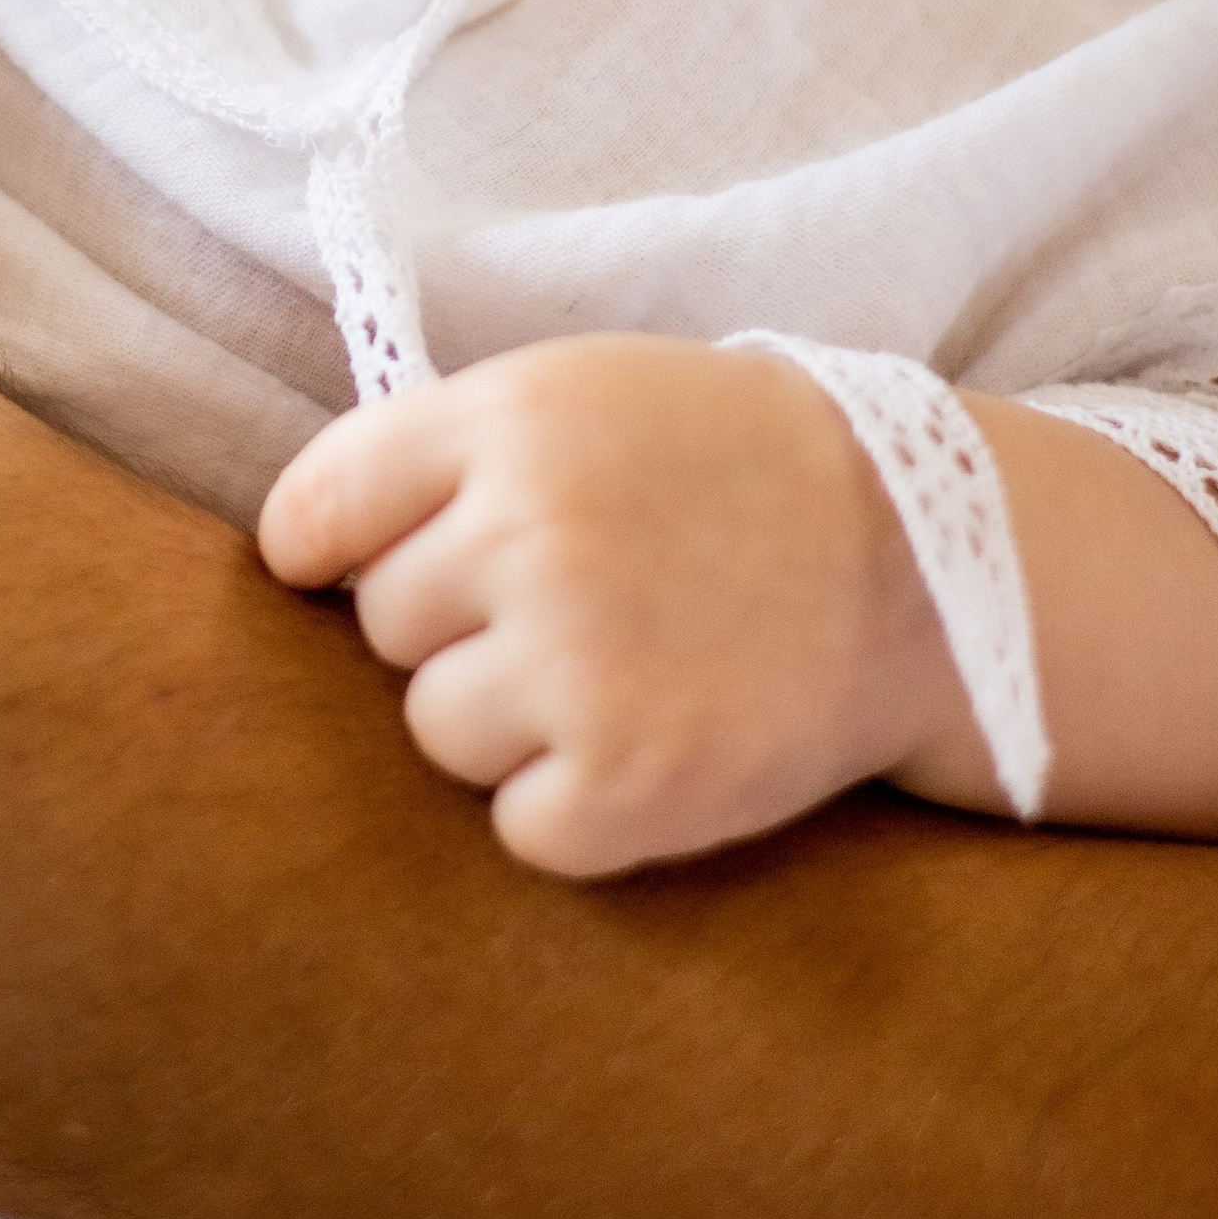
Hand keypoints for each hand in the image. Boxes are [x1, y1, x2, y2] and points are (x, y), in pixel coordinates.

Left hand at [258, 334, 961, 875]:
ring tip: (627, 665)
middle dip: (459, 625)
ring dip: (511, 719)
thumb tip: (291, 551)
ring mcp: (578, 666)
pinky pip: (518, 825)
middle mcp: (531, 536)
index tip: (344, 568)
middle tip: (585, 599)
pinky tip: (654, 739)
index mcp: (509, 423)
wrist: (926, 563)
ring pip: (436, 730)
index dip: (327, 549)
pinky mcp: (630, 785)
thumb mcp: (584, 394)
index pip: (316, 508)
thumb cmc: (729, 471)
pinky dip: (574, 806)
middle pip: (384, 627)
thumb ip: (438, 451)